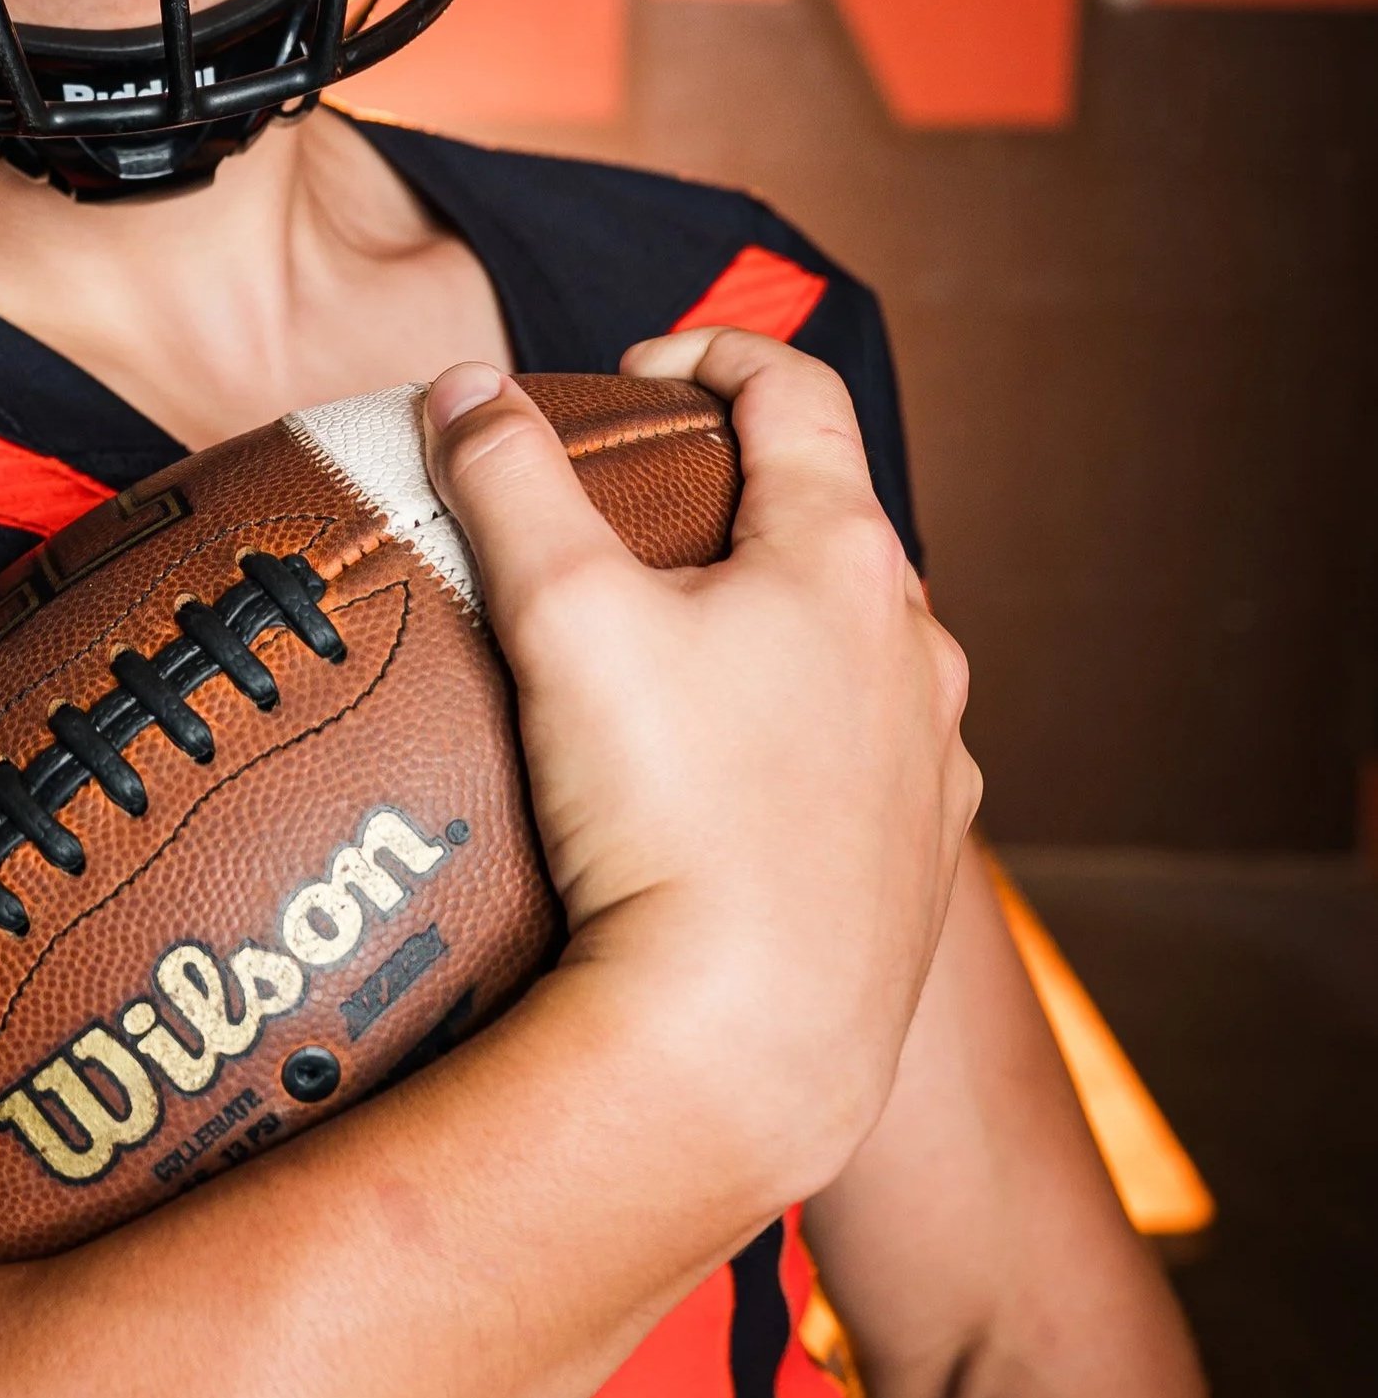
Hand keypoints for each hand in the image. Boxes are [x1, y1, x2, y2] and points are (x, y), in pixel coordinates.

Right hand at [423, 332, 977, 1205]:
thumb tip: (466, 388)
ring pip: (849, 646)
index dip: (707, 353)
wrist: (747, 1044)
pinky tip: (711, 788)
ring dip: (765, 625)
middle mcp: (916, 645)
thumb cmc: (667, 814)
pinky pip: (857, 761)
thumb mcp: (559, 612)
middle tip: (619, 527)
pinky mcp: (917, 863)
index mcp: (846, 557)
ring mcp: (930, 760)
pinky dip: (789, 738)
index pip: (796, 387)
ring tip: (660, 664)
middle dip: (722, 500)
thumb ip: (508, 478)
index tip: (634, 377)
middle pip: (824, 518)